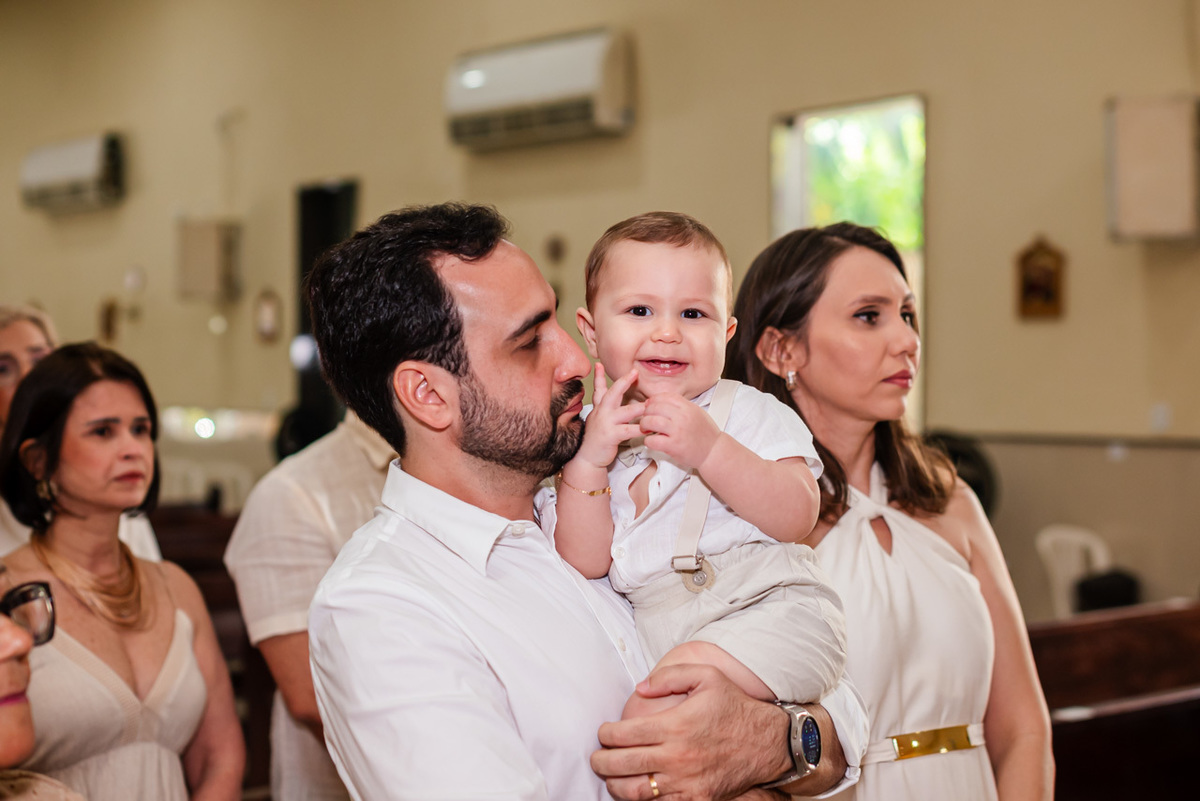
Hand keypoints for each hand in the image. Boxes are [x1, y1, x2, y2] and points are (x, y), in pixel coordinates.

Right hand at [574, 364, 644, 469]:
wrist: (588, 457)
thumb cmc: (596, 437)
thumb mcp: (596, 417)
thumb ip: (601, 403)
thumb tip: (604, 391)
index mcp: (599, 407)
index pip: (599, 389)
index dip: (599, 376)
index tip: (599, 364)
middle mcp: (602, 412)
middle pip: (613, 393)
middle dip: (624, 382)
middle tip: (634, 373)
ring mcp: (606, 424)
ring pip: (626, 412)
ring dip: (640, 408)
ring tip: (652, 405)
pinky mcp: (611, 436)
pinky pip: (629, 431)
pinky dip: (640, 429)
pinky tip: (650, 429)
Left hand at [591, 664, 790, 800]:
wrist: (768, 743)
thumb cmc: (734, 707)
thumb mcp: (706, 676)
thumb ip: (669, 676)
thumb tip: (640, 688)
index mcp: (676, 726)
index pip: (625, 735)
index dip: (605, 734)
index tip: (603, 733)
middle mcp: (677, 757)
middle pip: (623, 765)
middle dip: (601, 762)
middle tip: (596, 758)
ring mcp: (687, 782)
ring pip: (636, 791)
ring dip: (615, 785)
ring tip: (610, 777)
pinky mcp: (697, 799)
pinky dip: (644, 800)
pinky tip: (638, 790)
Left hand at [640, 393, 722, 471]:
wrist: (714, 452)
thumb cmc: (705, 433)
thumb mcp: (696, 412)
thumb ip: (680, 405)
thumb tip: (660, 401)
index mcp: (688, 407)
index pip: (664, 396)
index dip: (653, 400)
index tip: (650, 405)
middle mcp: (682, 417)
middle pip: (655, 407)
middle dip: (646, 412)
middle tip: (646, 418)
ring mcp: (677, 431)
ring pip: (651, 421)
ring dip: (644, 425)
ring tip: (646, 429)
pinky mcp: (673, 446)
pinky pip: (652, 440)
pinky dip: (648, 441)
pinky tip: (652, 441)